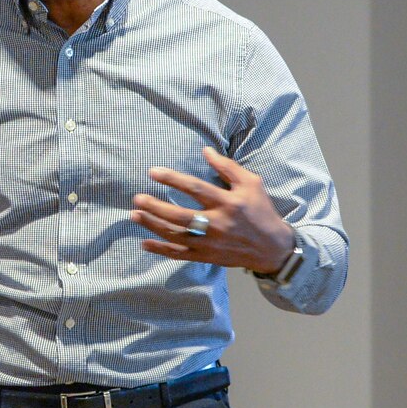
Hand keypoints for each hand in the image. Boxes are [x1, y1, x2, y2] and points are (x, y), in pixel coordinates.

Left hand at [132, 146, 294, 272]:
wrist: (273, 248)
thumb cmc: (261, 211)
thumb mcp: (251, 184)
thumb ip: (227, 167)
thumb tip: (206, 151)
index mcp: (227, 202)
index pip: (195, 188)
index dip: (172, 179)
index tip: (153, 172)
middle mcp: (217, 224)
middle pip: (180, 215)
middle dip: (155, 207)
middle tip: (137, 198)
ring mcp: (210, 243)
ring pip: (176, 235)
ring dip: (153, 225)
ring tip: (134, 215)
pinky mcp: (207, 257)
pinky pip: (180, 254)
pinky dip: (161, 250)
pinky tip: (145, 243)